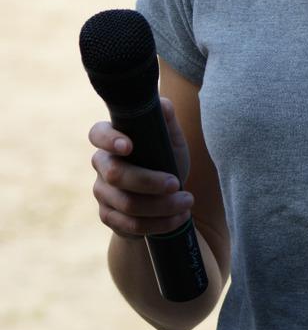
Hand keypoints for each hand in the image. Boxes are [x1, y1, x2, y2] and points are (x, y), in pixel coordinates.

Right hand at [89, 98, 193, 240]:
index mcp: (112, 139)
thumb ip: (166, 118)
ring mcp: (102, 192)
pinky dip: (159, 223)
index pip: (97, 134)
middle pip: (116, 175)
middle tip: (177, 184)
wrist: (165, 195)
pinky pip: (130, 225)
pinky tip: (178, 218)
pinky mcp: (109, 217)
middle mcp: (102, 165)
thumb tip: (162, 104)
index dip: (109, 140)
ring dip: (161, 206)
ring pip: (127, 204)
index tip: (129, 147)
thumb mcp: (171, 138)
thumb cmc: (166, 157)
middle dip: (150, 182)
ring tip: (187, 202)